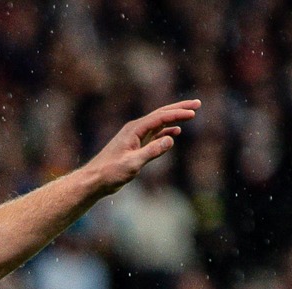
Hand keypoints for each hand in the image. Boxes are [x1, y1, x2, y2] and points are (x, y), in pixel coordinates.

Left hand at [85, 99, 199, 195]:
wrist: (94, 180)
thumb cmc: (110, 173)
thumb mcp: (132, 164)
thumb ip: (152, 151)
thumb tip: (171, 139)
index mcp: (134, 129)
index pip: (160, 117)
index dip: (177, 114)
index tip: (193, 112)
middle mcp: (135, 129)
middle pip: (160, 114)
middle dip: (179, 109)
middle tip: (198, 104)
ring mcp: (134, 137)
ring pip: (158, 123)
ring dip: (174, 118)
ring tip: (191, 114)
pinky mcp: (134, 146)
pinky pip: (154, 135)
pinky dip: (165, 132)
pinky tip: (175, 132)